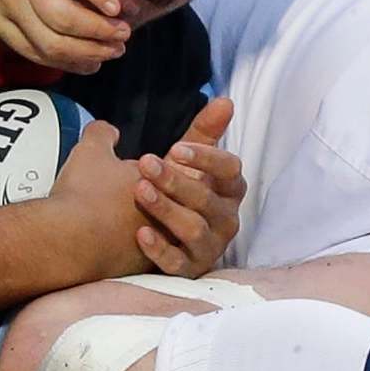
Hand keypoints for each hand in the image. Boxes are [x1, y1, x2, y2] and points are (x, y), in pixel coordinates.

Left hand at [0, 0, 127, 73]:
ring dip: (100, 31)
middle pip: (54, 43)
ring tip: (122, 31)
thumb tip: (40, 33)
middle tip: (116, 50)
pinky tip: (116, 4)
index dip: (70, 63)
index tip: (94, 64)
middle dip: (91, 52)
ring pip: (66, 18)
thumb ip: (5, 10)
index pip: (35, 52)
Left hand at [130, 96, 243, 277]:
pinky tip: (139, 234)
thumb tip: (225, 100)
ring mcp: (209, 247)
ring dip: (166, 209)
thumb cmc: (170, 190)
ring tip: (139, 191)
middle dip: (176, 180)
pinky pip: (177, 263)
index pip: (230, 170)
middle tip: (144, 164)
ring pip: (193, 229)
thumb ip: (203, 132)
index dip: (206, 158)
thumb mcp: (185, 160)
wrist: (145, 232)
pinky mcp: (188, 271)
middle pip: (207, 199)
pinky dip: (160, 249)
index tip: (175, 148)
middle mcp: (225, 220)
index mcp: (228, 190)